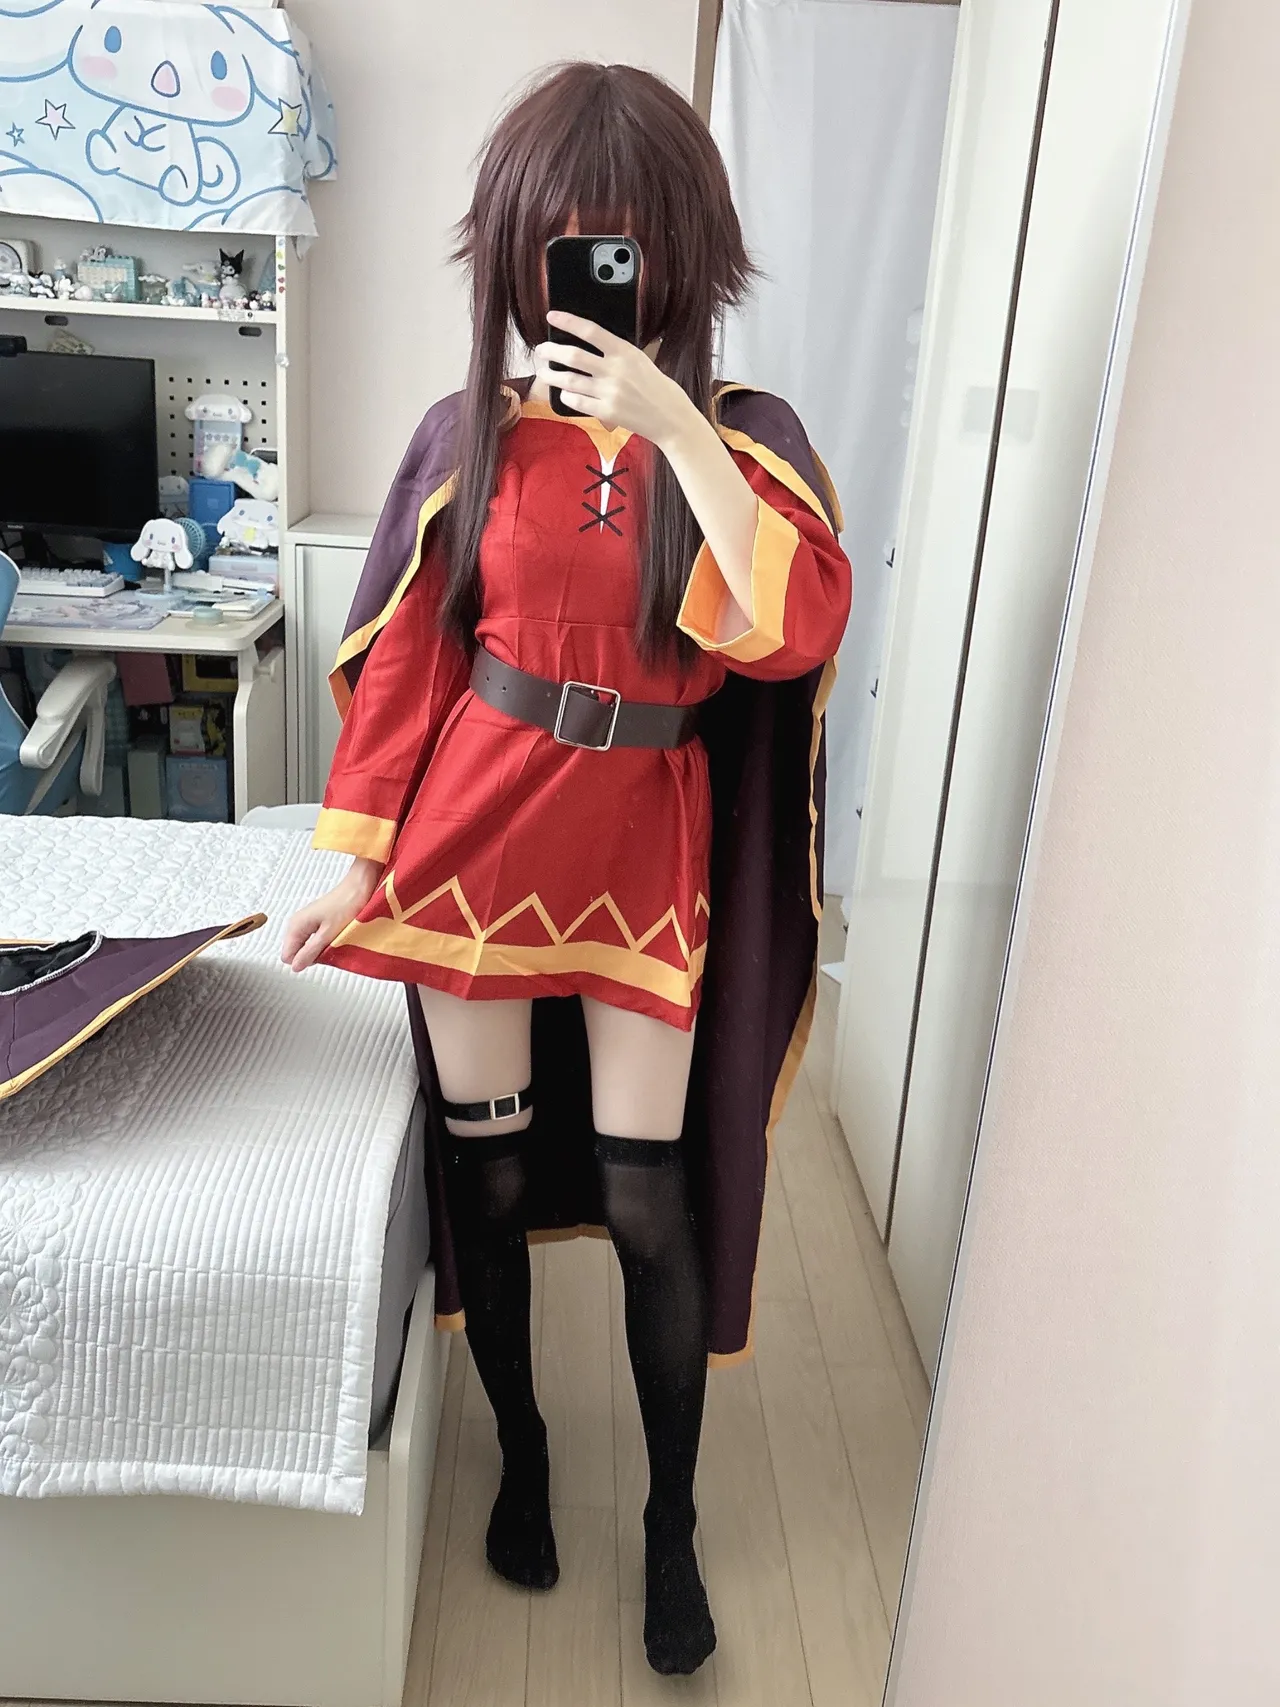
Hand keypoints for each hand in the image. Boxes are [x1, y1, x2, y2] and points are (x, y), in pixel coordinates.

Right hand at [281, 859, 381, 972]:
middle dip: (312, 956)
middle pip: (296, 952)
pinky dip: (324, 942)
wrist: (359, 886)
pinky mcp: (315, 921)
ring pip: (305, 947)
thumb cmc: (346, 905)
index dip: (305, 961)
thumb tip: (296, 966)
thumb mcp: (328, 934)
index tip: (321, 954)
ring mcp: (305, 921)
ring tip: (334, 939)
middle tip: (330, 946)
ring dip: (319, 949)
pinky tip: (335, 936)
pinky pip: (313, 940)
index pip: (288, 957)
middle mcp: (297, 923)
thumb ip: (310, 952)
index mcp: (296, 926)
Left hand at [534, 311, 698, 448]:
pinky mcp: (607, 412)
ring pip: (569, 381)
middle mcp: (615, 370)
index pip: (590, 331)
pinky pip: (577, 402)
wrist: (671, 417)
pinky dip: (566, 397)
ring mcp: (610, 392)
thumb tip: (589, 344)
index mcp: (624, 351)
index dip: (568, 321)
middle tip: (541, 350)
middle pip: (572, 356)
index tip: (552, 316)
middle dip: (550, 351)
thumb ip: (616, 352)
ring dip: (552, 376)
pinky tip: (564, 394)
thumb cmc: (656, 387)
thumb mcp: (640, 360)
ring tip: (544, 373)